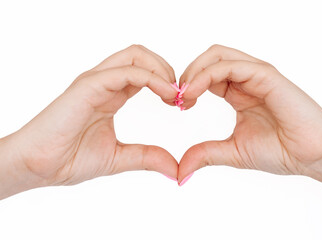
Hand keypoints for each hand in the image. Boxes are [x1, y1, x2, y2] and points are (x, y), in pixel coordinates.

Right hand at [0, 45, 178, 198]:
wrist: (37, 167)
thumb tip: (175, 169)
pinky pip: (127, 71)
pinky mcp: (89, 85)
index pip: (145, 73)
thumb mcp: (119, 158)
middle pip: (143, 56)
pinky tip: (165, 95)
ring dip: (162, 70)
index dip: (167, 84)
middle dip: (168, 70)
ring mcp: (96, 81)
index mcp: (112, 94)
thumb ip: (147, 158)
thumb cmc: (69, 159)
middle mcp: (105, 82)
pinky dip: (152, 78)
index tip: (181, 104)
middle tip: (181, 96)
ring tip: (174, 94)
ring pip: (136, 55)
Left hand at [177, 44, 321, 199]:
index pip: (206, 76)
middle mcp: (246, 79)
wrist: (311, 157)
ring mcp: (256, 75)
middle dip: (187, 74)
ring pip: (217, 55)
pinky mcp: (266, 76)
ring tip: (184, 94)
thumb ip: (205, 154)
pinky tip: (194, 92)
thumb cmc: (280, 151)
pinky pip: (231, 65)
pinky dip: (207, 74)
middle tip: (177, 98)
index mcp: (238, 93)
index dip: (187, 86)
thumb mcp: (232, 152)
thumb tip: (180, 171)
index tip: (177, 106)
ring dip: (194, 71)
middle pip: (208, 59)